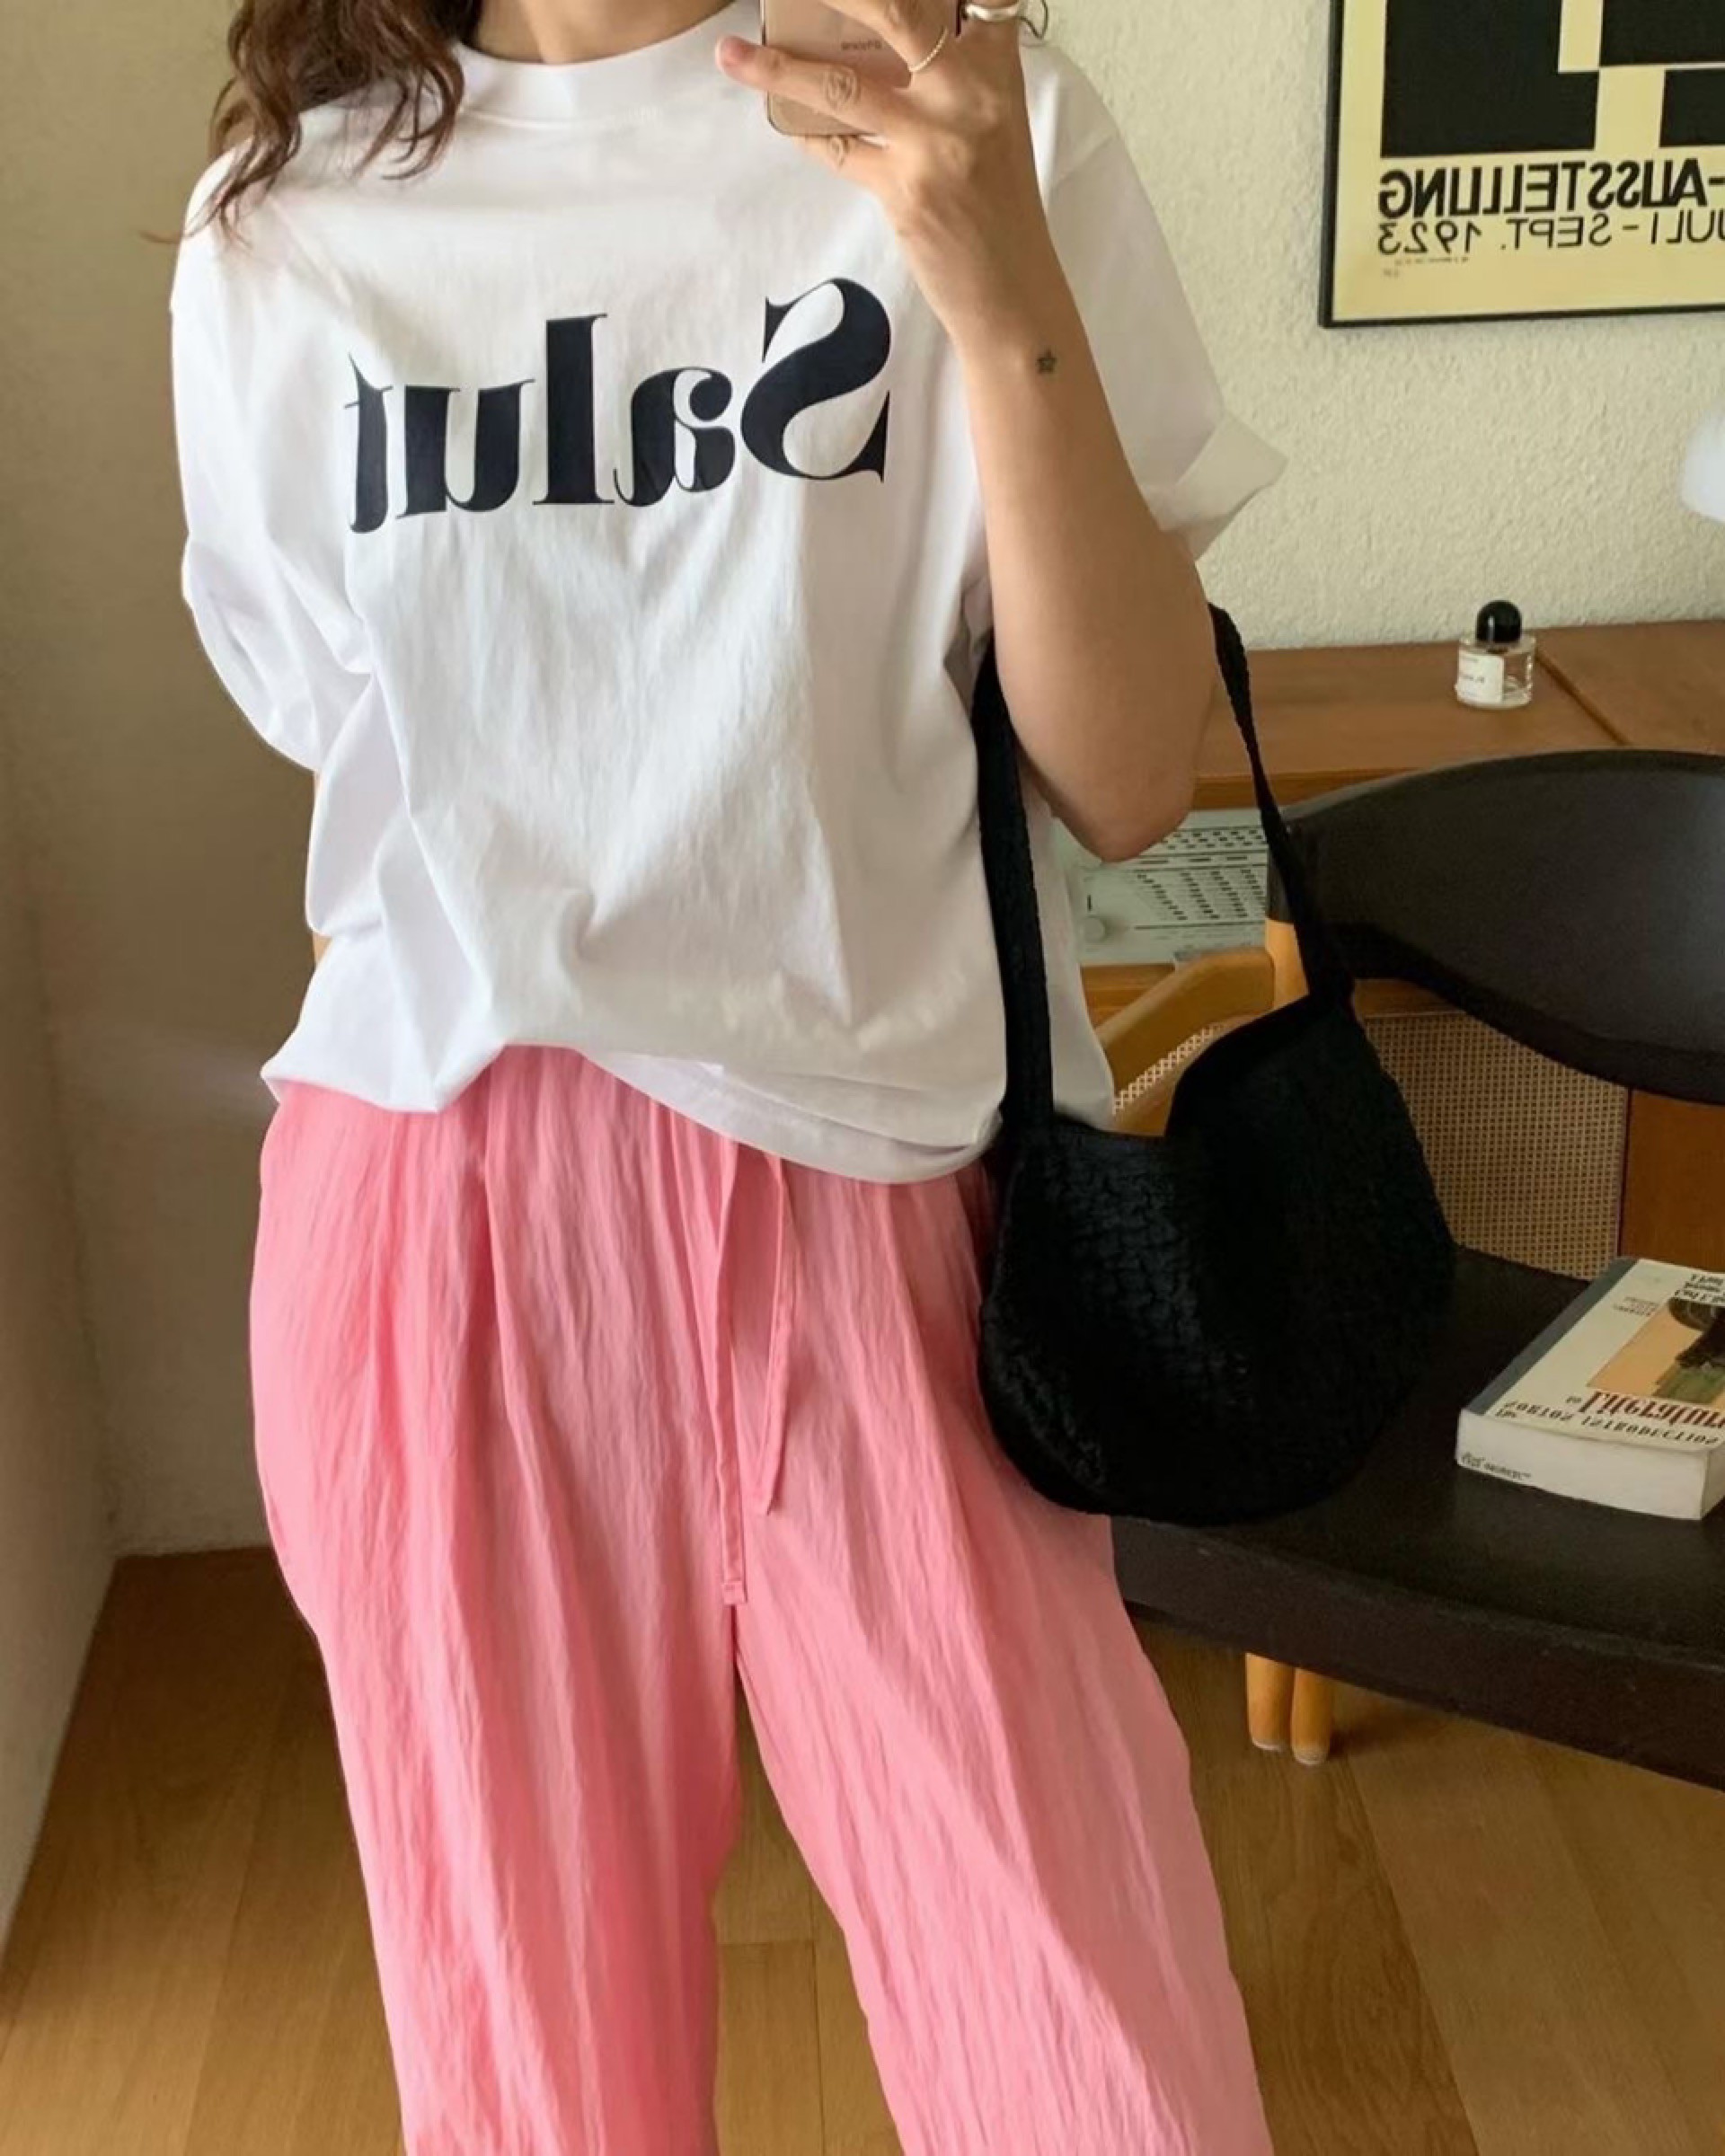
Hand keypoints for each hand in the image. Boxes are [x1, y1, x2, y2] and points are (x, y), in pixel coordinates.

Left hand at [715, 1, 1062, 348]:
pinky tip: (783, 122)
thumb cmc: (999, 203)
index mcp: (996, 66)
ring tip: (730, 54)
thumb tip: (875, 39)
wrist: (1011, 290)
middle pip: (896, 10)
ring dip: (777, 68)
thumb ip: (950, 73)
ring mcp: (934, 141)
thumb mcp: (992, 120)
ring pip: (842, 85)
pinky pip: (837, 151)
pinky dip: (806, 136)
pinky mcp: (904, 190)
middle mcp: (968, 91)